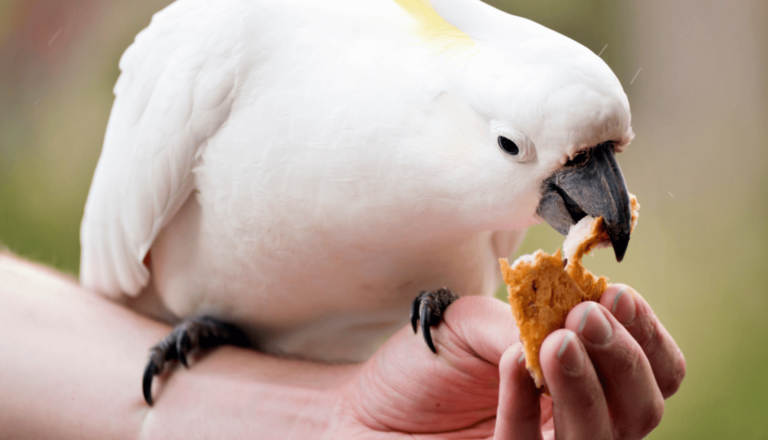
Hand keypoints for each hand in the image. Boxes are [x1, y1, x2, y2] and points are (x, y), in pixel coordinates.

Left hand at [330, 285, 684, 438]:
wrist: (362, 411)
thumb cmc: (423, 365)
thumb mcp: (473, 323)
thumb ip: (525, 319)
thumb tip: (572, 317)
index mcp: (580, 379)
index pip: (650, 369)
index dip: (646, 335)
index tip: (618, 295)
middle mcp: (574, 421)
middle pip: (642, 408)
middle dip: (622, 358)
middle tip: (587, 316)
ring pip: (602, 438)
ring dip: (585, 384)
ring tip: (557, 340)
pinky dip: (524, 406)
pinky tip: (512, 365)